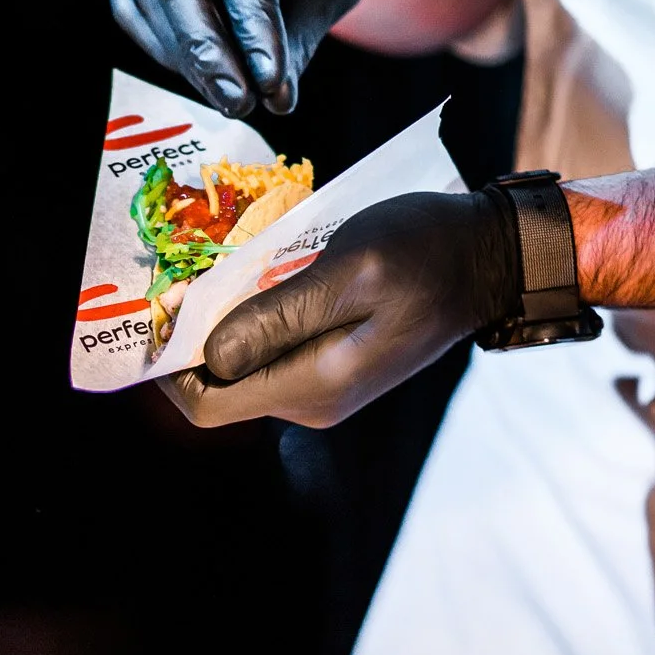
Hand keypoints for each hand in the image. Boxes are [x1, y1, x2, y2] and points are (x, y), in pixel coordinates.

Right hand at [110, 0, 383, 117]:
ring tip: (230, 95)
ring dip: (187, 58)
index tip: (270, 83)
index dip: (252, 26)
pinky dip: (166, 47)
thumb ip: (297, 31)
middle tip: (239, 102)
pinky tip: (202, 71)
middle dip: (207, 49)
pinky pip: (131, 5)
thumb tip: (272, 96)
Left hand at [159, 190, 518, 427]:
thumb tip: (211, 355)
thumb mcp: (349, 270)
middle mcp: (312, 401)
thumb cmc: (424, 251)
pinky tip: (264, 274)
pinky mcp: (331, 364)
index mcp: (313, 386)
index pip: (208, 404)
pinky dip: (255, 315)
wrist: (487, 257)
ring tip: (231, 265)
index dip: (171, 365)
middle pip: (220, 384)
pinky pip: (271, 349)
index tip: (166, 307)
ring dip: (226, 319)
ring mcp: (323, 387)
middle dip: (196, 334)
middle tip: (194, 273)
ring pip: (244, 364)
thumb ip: (278, 316)